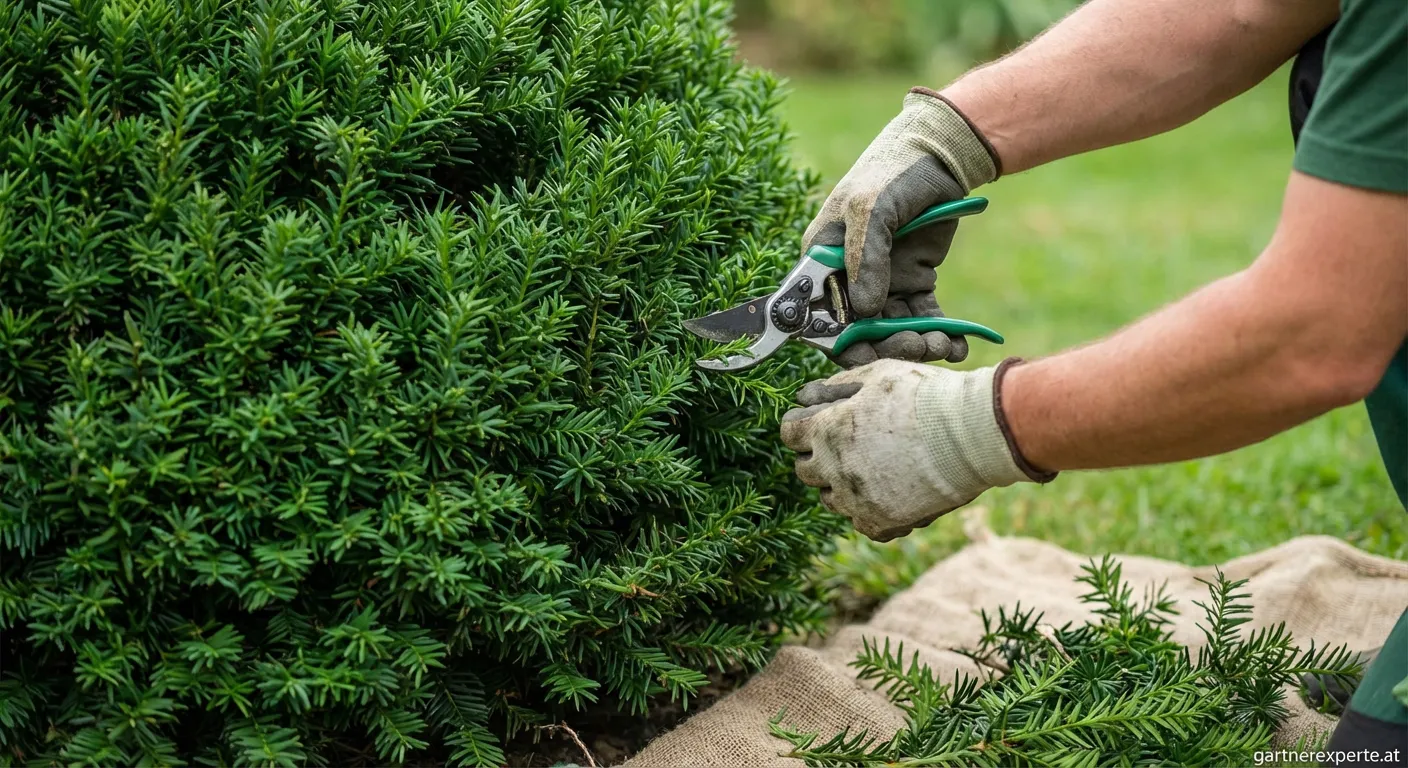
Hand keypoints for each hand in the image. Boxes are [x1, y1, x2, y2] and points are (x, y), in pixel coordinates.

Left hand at [780, 359, 1049, 541]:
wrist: (971, 433)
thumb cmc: (925, 396)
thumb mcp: (877, 376)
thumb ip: (838, 387)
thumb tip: (810, 395)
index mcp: (826, 430)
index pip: (789, 432)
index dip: (801, 424)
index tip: (814, 422)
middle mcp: (832, 469)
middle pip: (804, 469)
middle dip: (817, 455)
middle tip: (843, 445)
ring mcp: (855, 500)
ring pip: (829, 498)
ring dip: (840, 484)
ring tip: (870, 467)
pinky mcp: (879, 523)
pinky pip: (860, 521)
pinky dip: (869, 508)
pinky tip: (889, 490)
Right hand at [801, 89, 998, 368]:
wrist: (941, 155)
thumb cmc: (892, 173)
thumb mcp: (870, 208)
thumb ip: (864, 258)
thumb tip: (864, 310)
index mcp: (823, 260)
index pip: (818, 313)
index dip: (836, 341)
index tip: (863, 354)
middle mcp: (848, 277)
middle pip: (858, 331)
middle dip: (885, 347)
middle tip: (916, 347)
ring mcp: (883, 281)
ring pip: (892, 330)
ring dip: (916, 344)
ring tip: (942, 345)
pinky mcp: (915, 281)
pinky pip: (923, 318)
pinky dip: (940, 335)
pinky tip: (957, 346)